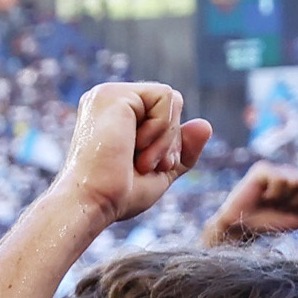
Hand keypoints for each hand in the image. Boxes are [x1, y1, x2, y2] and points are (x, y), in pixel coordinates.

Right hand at [55, 82, 208, 229]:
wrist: (93, 202)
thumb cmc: (117, 194)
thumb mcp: (160, 171)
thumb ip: (182, 149)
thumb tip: (205, 124)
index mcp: (114, 115)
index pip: (165, 112)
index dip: (170, 141)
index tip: (148, 167)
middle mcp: (109, 99)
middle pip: (172, 103)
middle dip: (170, 140)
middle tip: (145, 166)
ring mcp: (108, 94)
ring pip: (172, 99)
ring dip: (166, 138)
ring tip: (140, 159)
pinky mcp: (114, 94)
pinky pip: (166, 97)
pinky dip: (161, 128)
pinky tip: (135, 146)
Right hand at [198, 166, 297, 244]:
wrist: (242, 227)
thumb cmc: (270, 223)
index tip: (294, 210)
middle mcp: (291, 174)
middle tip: (281, 206)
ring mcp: (277, 170)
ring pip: (297, 181)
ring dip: (284, 198)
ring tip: (270, 202)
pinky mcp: (262, 169)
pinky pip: (280, 179)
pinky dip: (273, 193)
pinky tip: (263, 196)